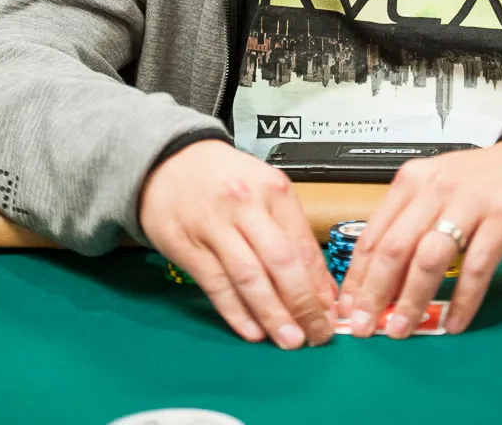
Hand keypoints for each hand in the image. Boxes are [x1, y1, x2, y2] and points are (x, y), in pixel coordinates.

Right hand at [138, 140, 336, 347]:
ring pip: (250, 278)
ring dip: (273, 314)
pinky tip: (252, 331)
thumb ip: (290, 231)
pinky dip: (236, 312)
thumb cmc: (224, 177)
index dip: (320, 283)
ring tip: (289, 339)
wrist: (170, 161)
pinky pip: (217, 285)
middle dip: (303, 304)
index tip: (331, 311)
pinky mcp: (188, 246)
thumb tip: (319, 283)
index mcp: (273, 189)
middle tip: (317, 333)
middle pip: (281, 262)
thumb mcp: (264, 188)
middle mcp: (246, 205)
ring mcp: (215, 226)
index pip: (303, 244)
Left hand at [337, 141, 501, 338]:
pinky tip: (455, 322)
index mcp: (412, 180)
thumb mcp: (436, 188)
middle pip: (394, 248)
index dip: (357, 276)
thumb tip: (379, 278)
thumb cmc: (483, 181)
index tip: (348, 307)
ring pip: (429, 259)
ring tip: (403, 329)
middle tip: (365, 326)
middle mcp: (435, 188)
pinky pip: (476, 268)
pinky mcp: (501, 220)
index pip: (373, 234)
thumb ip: (409, 222)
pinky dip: (463, 301)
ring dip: (412, 300)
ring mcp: (469, 203)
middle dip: (375, 293)